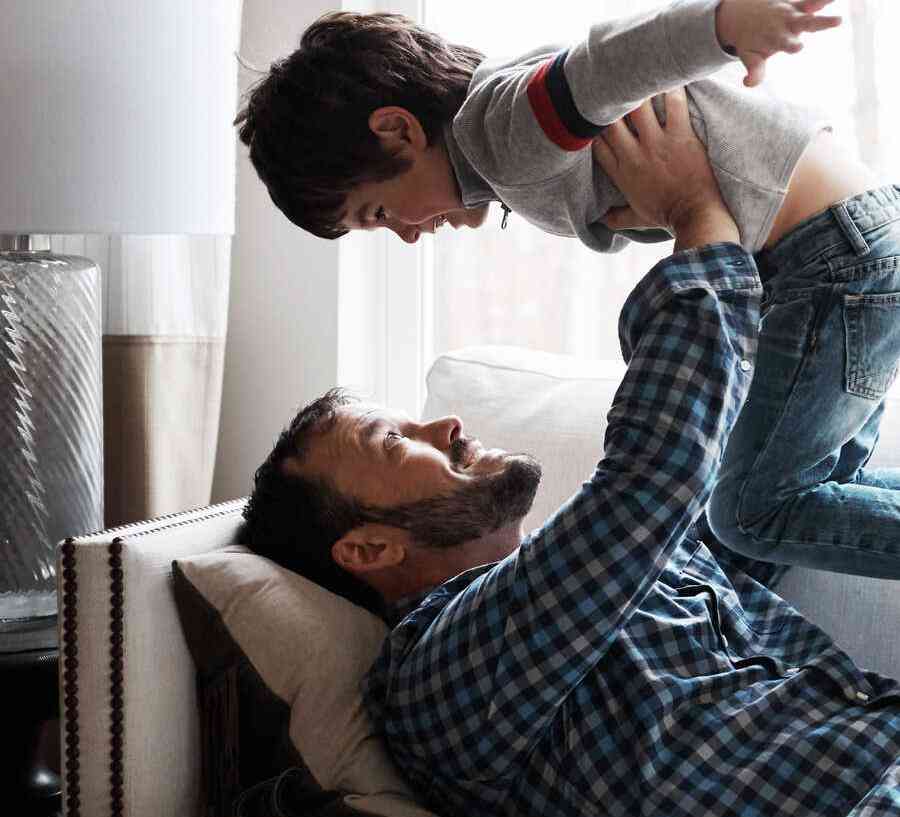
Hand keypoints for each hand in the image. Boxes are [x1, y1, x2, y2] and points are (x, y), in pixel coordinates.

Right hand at [592, 88, 737, 248]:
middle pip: (610, 120)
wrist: (695, 215)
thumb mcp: (636, 218)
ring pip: (638, 106)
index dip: (594, 128)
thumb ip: (616, 218)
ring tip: (641, 75)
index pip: (596, 143)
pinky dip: (673, 87)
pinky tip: (672, 75)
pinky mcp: (680, 135)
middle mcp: (633, 155)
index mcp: (621, 172)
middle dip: (610, 104)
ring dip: (639, 91)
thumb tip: (601, 222)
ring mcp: (656, 143)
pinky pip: (674, 103)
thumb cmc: (667, 216)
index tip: (599, 118)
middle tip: (616, 87)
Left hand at [715, 0, 841, 86]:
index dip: (791, 44)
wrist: (741, 13)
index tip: (798, 47)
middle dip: (822, 22)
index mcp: (776, 37)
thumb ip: (754, 71)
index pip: (785, 42)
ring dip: (826, 1)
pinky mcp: (798, 3)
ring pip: (812, 4)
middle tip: (839, 21)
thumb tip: (748, 84)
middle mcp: (786, 22)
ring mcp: (793, 11)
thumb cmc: (749, 40)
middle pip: (806, 22)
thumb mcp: (748, 56)